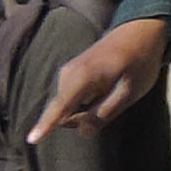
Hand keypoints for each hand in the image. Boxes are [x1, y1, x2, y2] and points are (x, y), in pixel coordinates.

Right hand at [28, 15, 170, 141]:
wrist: (140, 31)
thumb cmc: (139, 62)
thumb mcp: (129, 92)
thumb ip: (105, 113)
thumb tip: (83, 132)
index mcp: (83, 78)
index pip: (61, 108)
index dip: (46, 126)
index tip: (30, 140)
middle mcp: (68, 74)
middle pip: (64, 112)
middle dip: (82, 119)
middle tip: (112, 102)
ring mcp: (67, 72)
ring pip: (67, 106)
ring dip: (85, 110)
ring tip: (111, 92)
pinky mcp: (70, 72)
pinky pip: (71, 98)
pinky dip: (85, 102)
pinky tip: (105, 88)